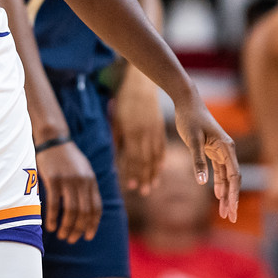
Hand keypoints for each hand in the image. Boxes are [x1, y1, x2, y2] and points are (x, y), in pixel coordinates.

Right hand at [37, 139, 101, 242]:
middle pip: (84, 213)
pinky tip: (50, 226)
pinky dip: (52, 218)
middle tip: (71, 239)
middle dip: (78, 230)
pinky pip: (54, 204)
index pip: (96, 208)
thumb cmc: (67, 157)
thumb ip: (87, 187)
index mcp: (91, 181)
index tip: (87, 236)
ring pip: (70, 211)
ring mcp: (68, 180)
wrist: (54, 139)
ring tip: (61, 235)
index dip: (92, 225)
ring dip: (66, 227)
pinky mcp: (53, 179)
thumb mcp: (83, 170)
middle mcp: (82, 182)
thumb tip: (88, 210)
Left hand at [110, 73, 164, 194]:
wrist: (142, 85)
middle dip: (144, 178)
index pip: (133, 158)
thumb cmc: (124, 101)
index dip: (132, 173)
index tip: (130, 186)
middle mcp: (145, 134)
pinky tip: (160, 169)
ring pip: (155, 156)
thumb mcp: (116, 119)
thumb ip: (116, 139)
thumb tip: (115, 157)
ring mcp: (155, 132)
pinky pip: (162, 147)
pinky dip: (161, 159)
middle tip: (143, 192)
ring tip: (152, 185)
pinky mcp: (160, 128)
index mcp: (132, 132)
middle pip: (145, 161)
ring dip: (154, 172)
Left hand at [173, 95, 241, 220]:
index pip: (234, 176)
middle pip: (233, 179)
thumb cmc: (190, 118)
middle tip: (231, 218)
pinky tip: (218, 196)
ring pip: (227, 177)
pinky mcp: (212, 150)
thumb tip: (201, 182)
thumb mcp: (192, 140)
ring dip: (226, 194)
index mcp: (226, 147)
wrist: (187, 102)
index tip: (232, 209)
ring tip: (225, 212)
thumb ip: (197, 160)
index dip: (234, 194)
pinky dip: (219, 183)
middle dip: (232, 199)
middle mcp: (227, 150)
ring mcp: (220, 151)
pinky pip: (219, 170)